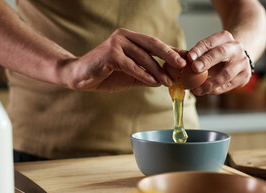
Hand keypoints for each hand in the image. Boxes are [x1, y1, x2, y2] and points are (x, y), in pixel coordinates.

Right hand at [61, 28, 185, 91]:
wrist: (80, 78)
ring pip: (143, 57)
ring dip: (158, 71)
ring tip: (169, 81)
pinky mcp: (110, 54)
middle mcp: (124, 36)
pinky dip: (144, 75)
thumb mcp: (131, 75)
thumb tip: (166, 80)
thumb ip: (147, 75)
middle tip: (182, 65)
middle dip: (169, 55)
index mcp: (130, 38)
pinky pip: (132, 66)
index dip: (171, 51)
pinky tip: (154, 82)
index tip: (185, 60)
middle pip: (152, 44)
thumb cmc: (106, 75)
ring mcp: (116, 43)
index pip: (154, 44)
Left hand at [187, 31, 250, 95]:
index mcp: (225, 37)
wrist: (237, 59)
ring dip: (210, 83)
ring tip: (197, 90)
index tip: (189, 57)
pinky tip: (206, 91)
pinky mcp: (244, 77)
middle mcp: (236, 48)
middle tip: (195, 68)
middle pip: (222, 53)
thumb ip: (197, 55)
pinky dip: (216, 89)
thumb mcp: (208, 50)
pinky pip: (228, 85)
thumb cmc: (217, 55)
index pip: (210, 42)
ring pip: (226, 74)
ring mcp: (243, 63)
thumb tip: (185, 62)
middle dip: (207, 60)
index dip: (199, 50)